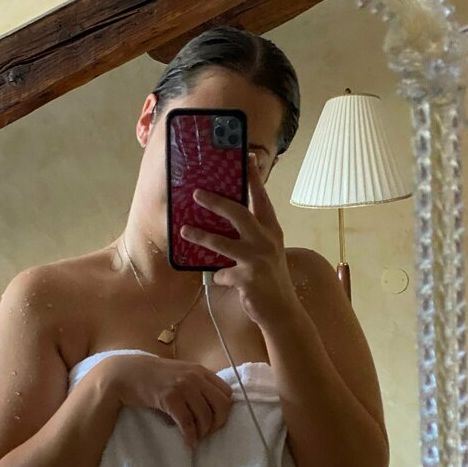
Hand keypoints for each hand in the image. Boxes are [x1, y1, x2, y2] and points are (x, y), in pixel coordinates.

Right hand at [98, 352, 232, 449]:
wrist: (125, 373)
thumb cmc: (152, 376)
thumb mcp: (179, 374)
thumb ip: (196, 384)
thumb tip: (211, 407)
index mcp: (200, 371)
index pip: (227, 392)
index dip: (224, 410)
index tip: (215, 420)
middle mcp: (195, 377)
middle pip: (222, 405)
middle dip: (218, 423)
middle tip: (208, 432)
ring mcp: (182, 387)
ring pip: (205, 416)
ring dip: (203, 432)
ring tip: (196, 438)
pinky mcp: (169, 398)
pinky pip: (187, 422)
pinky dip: (190, 435)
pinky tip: (188, 442)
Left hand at [179, 153, 299, 330]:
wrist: (282, 311)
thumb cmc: (270, 279)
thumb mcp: (267, 252)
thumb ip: (252, 235)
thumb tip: (226, 220)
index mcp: (272, 230)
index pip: (262, 198)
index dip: (254, 178)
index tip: (247, 155)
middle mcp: (267, 241)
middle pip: (239, 213)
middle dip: (216, 202)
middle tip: (197, 193)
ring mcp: (257, 260)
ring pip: (223, 243)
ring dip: (202, 236)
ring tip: (185, 230)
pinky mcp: (248, 279)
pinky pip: (223, 274)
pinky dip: (220, 278)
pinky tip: (223, 282)